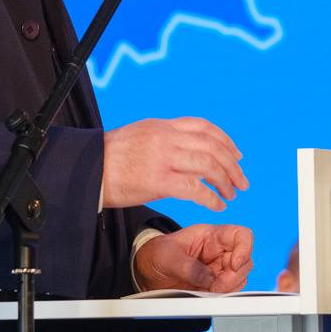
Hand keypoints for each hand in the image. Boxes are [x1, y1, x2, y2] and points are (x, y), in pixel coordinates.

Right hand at [102, 117, 247, 210]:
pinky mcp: (158, 181)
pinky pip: (195, 189)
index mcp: (162, 126)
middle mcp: (166, 138)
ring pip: (207, 165)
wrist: (88, 168)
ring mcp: (163, 158)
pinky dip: (211, 198)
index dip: (225, 140)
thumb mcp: (141, 135)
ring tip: (232, 194)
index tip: (236, 153)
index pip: (203, 127)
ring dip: (225, 181)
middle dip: (232, 164)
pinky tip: (217, 205)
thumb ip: (164, 138)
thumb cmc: (111, 157)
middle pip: (211, 146)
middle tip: (242, 180)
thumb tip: (185, 148)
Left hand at [134, 224, 253, 292]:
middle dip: (234, 276)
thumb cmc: (158, 253)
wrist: (149, 270)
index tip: (234, 265)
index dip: (244, 249)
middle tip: (216, 285)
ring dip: (229, 287)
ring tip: (209, 290)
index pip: (241, 235)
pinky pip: (230, 291)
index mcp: (210, 236)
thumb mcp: (169, 256)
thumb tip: (210, 279)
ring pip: (240, 277)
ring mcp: (218, 268)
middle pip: (245, 260)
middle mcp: (219, 251)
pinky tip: (208, 294)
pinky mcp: (216, 285)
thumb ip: (189, 267)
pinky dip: (223, 296)